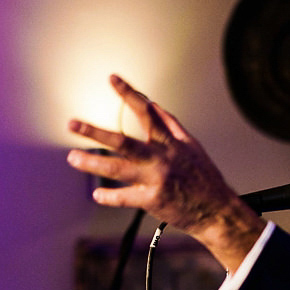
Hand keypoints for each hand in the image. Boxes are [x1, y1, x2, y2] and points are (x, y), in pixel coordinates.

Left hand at [66, 75, 265, 271]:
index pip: (146, 111)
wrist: (217, 210)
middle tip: (72, 124)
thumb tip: (154, 105)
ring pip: (117, 169)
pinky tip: (97, 194)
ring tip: (73, 158)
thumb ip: (171, 125)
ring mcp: (154, 179)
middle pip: (122, 141)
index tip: (112, 79)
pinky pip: (124, 197)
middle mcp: (160, 158)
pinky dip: (109, 196)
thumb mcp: (192, 146)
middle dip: (95, 133)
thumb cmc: (204, 178)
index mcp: (170, 142)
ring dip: (92, 163)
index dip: (128, 93)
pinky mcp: (152, 200)